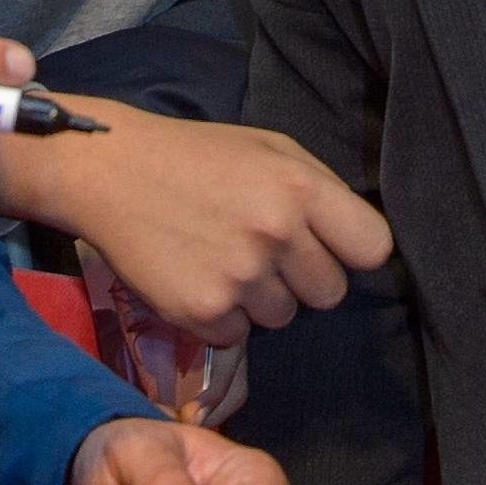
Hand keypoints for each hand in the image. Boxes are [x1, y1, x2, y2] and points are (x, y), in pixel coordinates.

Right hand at [0, 105, 391, 344]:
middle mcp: (277, 234)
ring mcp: (240, 277)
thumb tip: (357, 242)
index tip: (330, 246)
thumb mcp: (269, 149)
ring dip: (259, 300)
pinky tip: (196, 278)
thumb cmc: (197, 157)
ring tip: (222, 259)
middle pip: (331, 294)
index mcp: (301, 188)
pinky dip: (220, 317)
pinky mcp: (203, 312)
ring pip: (283, 318)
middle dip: (304, 280)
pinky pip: (237, 335)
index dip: (352, 251)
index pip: (374, 248)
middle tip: (264, 253)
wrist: (111, 172)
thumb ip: (318, 192)